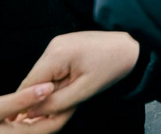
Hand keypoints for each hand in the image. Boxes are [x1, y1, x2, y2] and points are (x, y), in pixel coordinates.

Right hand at [0, 82, 71, 133]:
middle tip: (72, 83)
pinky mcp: (14, 130)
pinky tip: (42, 93)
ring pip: (43, 120)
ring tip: (59, 85)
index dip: (67, 106)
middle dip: (61, 105)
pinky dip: (39, 108)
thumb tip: (48, 87)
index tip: (75, 87)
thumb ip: (21, 99)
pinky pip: (33, 120)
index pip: (54, 123)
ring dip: (50, 105)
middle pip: (51, 122)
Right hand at [15, 31, 140, 117]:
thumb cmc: (112, 67)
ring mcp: (58, 42)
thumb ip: (55, 103)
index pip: (29, 84)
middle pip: (35, 79)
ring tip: (69, 93)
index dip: (28, 103)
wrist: (132, 48)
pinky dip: (58, 78)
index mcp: (56, 54)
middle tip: (53, 108)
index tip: (30, 119)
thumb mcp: (84, 91)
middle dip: (41, 96)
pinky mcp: (65, 44)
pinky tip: (72, 82)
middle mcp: (53, 44)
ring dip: (50, 88)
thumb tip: (30, 112)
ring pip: (43, 74)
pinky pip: (53, 66)